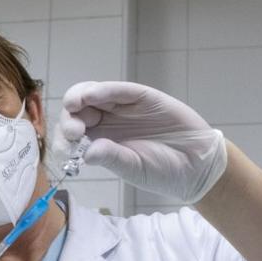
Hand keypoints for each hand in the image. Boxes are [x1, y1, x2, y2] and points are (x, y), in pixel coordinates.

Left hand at [60, 81, 227, 203]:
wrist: (196, 165)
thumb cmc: (162, 170)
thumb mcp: (133, 168)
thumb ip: (112, 158)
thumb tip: (87, 153)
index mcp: (100, 140)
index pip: (73, 131)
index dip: (64, 137)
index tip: (66, 149)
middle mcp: (108, 121)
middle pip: (78, 110)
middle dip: (69, 118)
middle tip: (73, 132)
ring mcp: (124, 107)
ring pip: (94, 94)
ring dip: (79, 97)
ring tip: (74, 105)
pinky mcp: (142, 97)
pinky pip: (120, 90)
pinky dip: (104, 90)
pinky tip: (92, 95)